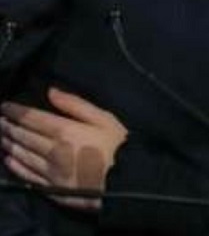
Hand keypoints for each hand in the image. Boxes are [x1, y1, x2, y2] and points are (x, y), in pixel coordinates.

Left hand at [0, 87, 127, 210]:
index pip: (33, 119)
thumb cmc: (118, 146)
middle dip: (8, 126)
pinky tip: (9, 160)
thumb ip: (77, 105)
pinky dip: (15, 166)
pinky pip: (27, 174)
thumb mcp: (105, 118)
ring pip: (22, 155)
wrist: (125, 181)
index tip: (4, 106)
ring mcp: (49, 170)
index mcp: (65, 130)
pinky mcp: (50, 187)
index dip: (16, 112)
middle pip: (24, 136)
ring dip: (9, 144)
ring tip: (1, 136)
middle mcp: (52, 150)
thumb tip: (52, 92)